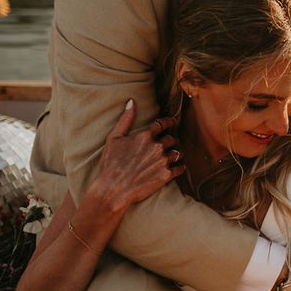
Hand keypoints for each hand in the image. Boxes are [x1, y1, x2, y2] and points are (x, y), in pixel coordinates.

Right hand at [86, 100, 185, 214]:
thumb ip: (125, 119)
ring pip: (177, 153)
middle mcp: (156, 147)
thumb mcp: (114, 138)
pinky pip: (180, 168)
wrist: (114, 189)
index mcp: (145, 136)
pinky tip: (177, 168)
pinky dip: (180, 167)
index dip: (169, 122)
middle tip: (170, 143)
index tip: (173, 122)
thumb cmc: (110, 163)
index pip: (163, 124)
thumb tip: (131, 101)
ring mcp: (162, 161)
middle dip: (171, 140)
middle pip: (171, 139)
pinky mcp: (166, 175)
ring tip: (173, 156)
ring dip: (176, 153)